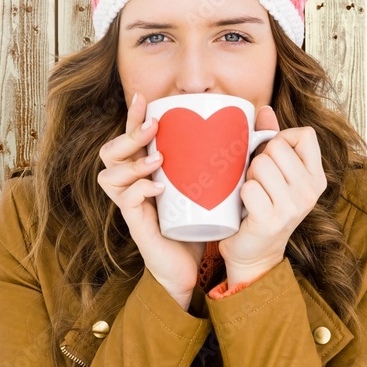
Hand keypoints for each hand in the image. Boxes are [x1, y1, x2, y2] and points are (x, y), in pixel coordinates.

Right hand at [97, 92, 205, 307]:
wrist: (191, 269)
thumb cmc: (199, 225)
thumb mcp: (211, 186)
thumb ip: (226, 159)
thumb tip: (257, 122)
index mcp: (145, 173)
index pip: (130, 139)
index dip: (133, 117)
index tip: (146, 97)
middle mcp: (132, 187)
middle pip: (110, 152)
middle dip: (128, 135)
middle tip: (154, 128)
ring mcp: (131, 207)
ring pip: (109, 175)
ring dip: (132, 162)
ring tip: (158, 159)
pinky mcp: (137, 226)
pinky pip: (125, 202)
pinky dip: (139, 190)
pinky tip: (157, 187)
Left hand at [218, 106, 326, 283]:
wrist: (254, 255)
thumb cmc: (262, 209)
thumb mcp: (274, 174)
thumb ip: (271, 140)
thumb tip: (264, 109)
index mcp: (316, 177)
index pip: (304, 134)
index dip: (282, 139)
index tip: (273, 157)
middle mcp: (310, 191)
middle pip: (276, 147)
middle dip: (260, 160)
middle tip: (259, 183)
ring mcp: (293, 206)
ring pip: (260, 164)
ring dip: (248, 178)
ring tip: (252, 195)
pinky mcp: (271, 219)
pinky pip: (248, 187)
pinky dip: (241, 195)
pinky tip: (246, 208)